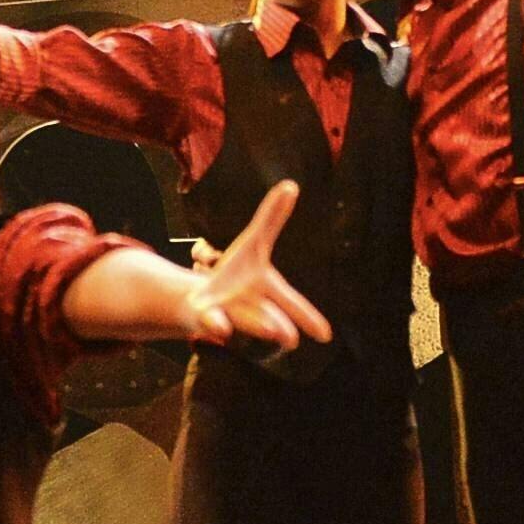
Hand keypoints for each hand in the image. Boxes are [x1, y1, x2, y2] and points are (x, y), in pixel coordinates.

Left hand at [175, 180, 331, 351]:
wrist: (198, 299)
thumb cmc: (233, 275)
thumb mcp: (252, 243)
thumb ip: (271, 219)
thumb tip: (291, 185)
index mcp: (266, 289)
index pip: (291, 301)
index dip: (308, 318)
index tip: (326, 336)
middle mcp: (250, 307)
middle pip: (267, 315)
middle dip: (279, 324)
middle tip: (292, 338)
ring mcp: (228, 313)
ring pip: (242, 320)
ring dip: (255, 325)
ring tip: (272, 331)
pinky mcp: (205, 317)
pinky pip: (210, 321)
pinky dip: (215, 323)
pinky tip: (219, 327)